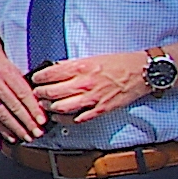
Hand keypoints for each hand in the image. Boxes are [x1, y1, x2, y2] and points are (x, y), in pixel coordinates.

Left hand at [30, 50, 155, 125]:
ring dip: (49, 108)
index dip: (37, 78)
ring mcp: (92, 98)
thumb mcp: (92, 58)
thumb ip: (72, 65)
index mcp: (81, 68)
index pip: (49, 75)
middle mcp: (84, 83)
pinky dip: (65, 120)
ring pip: (60, 108)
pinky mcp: (100, 110)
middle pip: (50, 93)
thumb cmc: (118, 63)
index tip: (35, 80)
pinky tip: (59, 117)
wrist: (141, 72)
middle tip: (36, 94)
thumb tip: (54, 69)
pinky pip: (77, 119)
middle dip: (39, 95)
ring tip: (46, 106)